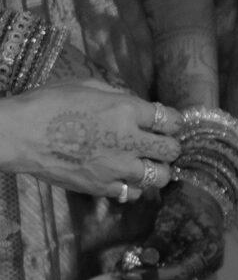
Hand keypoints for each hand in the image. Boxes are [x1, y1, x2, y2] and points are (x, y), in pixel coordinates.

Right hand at [0, 82, 181, 196]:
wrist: (21, 134)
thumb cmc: (49, 104)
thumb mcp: (87, 86)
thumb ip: (119, 96)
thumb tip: (138, 105)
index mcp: (126, 110)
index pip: (171, 120)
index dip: (173, 122)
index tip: (168, 124)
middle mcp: (128, 140)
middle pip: (171, 151)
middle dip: (170, 147)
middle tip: (160, 145)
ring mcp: (117, 167)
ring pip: (159, 177)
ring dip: (156, 169)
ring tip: (145, 164)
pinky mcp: (103, 187)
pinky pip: (133, 192)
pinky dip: (134, 186)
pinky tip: (125, 177)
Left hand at [104, 179, 226, 279]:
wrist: (202, 199)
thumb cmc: (187, 203)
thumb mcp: (172, 215)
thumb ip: (160, 238)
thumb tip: (145, 259)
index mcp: (209, 249)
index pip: (183, 271)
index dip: (157, 275)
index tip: (131, 274)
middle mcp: (210, 265)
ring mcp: (204, 270)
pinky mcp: (195, 271)